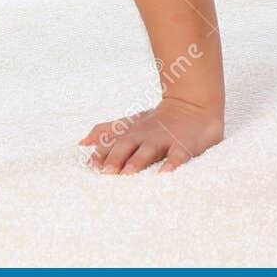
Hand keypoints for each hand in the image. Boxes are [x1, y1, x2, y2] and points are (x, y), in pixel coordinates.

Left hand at [79, 95, 223, 173]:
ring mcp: (165, 139)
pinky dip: (172, 163)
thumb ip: (106, 131)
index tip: (90, 167)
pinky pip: (178, 155)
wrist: (194, 103)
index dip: (100, 154)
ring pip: (149, 150)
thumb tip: (82, 142)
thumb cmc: (157, 119)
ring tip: (129, 173)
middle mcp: (145, 135)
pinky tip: (165, 173)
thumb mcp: (130, 121)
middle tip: (106, 173)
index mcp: (131, 131)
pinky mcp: (185, 145)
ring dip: (138, 161)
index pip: (110, 142)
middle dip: (115, 159)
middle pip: (127, 146)